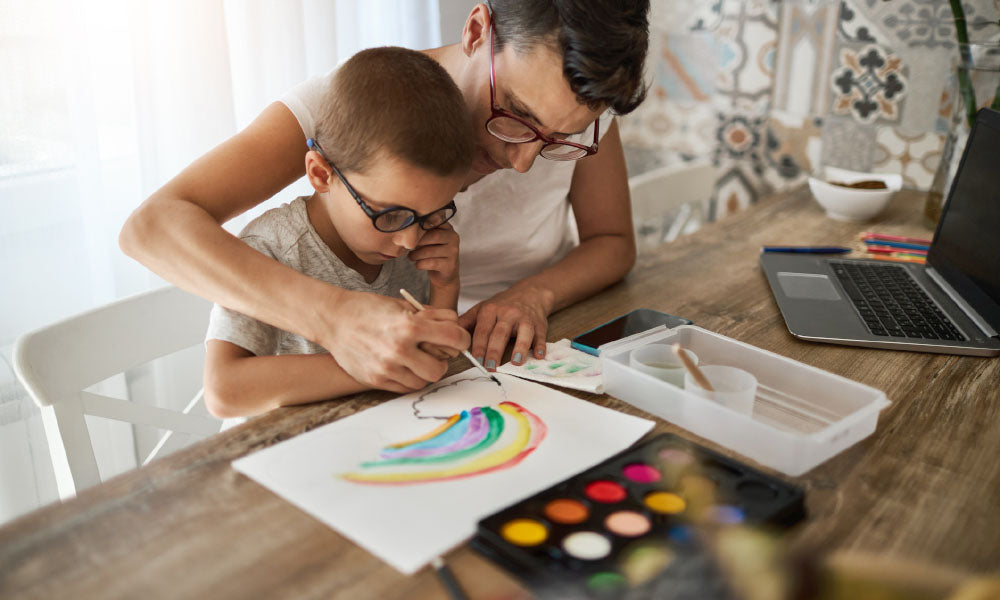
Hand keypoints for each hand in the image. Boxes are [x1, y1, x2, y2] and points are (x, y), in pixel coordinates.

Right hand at [316, 290, 469, 392]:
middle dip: (442, 360)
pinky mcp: (376, 380)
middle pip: (440, 368)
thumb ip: (431, 316)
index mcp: (409, 326)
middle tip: (435, 352)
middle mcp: (399, 349)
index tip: (459, 339)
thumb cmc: (369, 309)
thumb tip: (455, 325)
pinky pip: (405, 387)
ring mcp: (386, 368)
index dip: (462, 339)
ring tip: (417, 358)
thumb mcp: (402, 305)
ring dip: (425, 371)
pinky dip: (410, 378)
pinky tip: (404, 365)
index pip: (453, 338)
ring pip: (423, 381)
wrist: (333, 319)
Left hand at [409, 223, 458, 287]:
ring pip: (429, 251)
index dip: (419, 229)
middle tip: (408, 247)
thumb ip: (422, 231)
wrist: (444, 273)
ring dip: (416, 255)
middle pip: (433, 236)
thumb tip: (406, 229)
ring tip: (411, 256)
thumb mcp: (429, 239)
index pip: (433, 223)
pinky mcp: (450, 265)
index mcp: (447, 228)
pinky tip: (418, 264)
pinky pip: (431, 263)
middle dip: (417, 242)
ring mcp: (453, 252)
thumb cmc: (433, 253)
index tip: (409, 235)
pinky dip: (420, 264)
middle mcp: (453, 238)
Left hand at [458, 284, 552, 370]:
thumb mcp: (482, 308)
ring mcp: (525, 318)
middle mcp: (508, 313)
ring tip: (516, 362)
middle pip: (500, 333)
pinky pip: (540, 335)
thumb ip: (467, 322)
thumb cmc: (502, 305)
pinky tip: (538, 355)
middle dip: (495, 350)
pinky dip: (540, 346)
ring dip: (520, 348)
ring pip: (523, 333)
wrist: (530, 293)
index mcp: (490, 310)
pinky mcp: (539, 324)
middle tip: (490, 367)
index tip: (476, 360)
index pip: (482, 330)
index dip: (479, 346)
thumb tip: (450, 335)